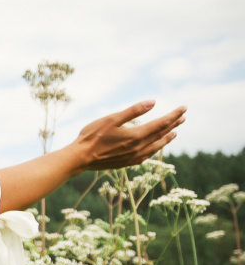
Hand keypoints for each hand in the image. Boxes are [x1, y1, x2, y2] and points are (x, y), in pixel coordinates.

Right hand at [71, 100, 185, 171]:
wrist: (80, 158)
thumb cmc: (92, 136)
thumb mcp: (112, 119)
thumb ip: (133, 111)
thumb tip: (153, 102)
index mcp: (136, 135)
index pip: (161, 123)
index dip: (173, 115)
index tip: (184, 108)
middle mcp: (139, 147)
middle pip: (161, 134)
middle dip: (173, 124)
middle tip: (183, 117)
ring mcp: (133, 157)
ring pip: (156, 146)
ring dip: (166, 138)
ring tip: (174, 133)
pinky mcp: (127, 162)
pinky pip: (147, 155)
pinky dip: (154, 149)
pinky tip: (155, 148)